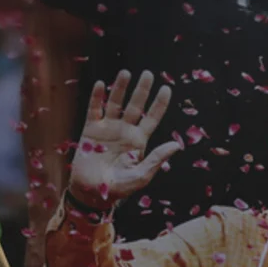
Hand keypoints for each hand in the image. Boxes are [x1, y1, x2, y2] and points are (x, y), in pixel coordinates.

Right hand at [68, 70, 181, 209]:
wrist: (91, 193)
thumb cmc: (118, 189)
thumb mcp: (141, 176)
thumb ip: (157, 159)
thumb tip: (176, 145)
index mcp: (139, 141)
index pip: (151, 118)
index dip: (159, 104)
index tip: (166, 88)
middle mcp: (124, 131)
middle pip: (135, 106)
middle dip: (142, 90)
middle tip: (148, 74)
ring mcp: (107, 129)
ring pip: (115, 103)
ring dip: (120, 88)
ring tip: (126, 73)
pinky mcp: (90, 130)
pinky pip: (94, 110)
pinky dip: (97, 97)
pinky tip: (101, 85)